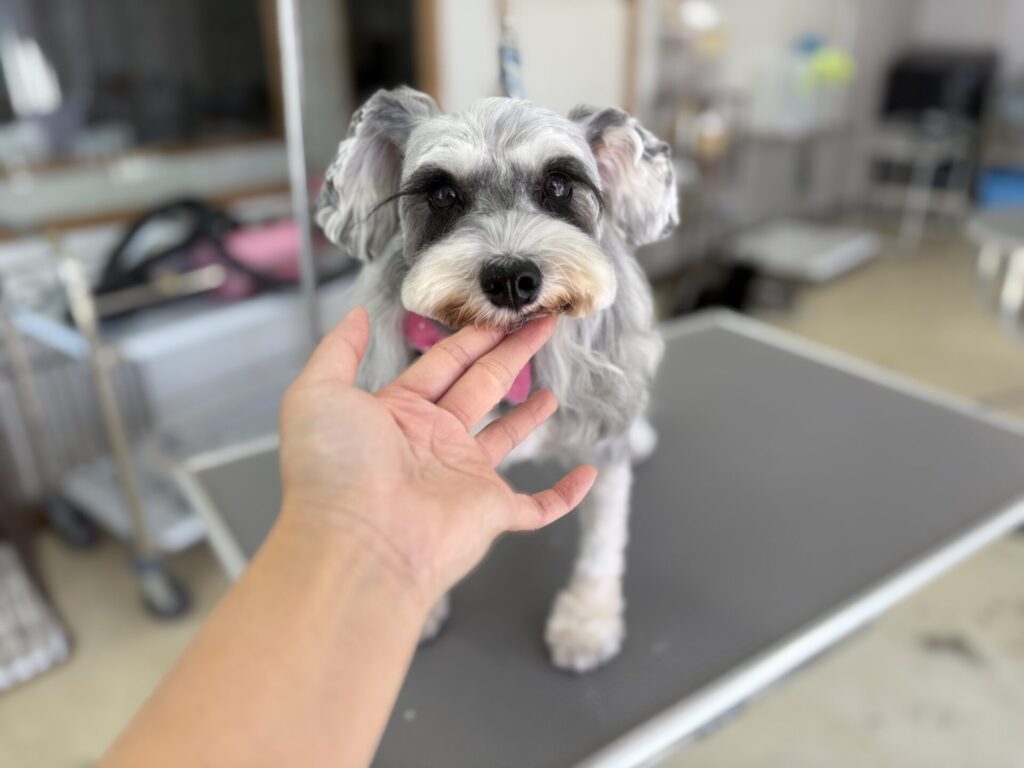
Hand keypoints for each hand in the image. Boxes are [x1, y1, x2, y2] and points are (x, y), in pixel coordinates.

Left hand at [278, 307, 596, 605]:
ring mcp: (464, 478)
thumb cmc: (335, 468)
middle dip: (511, 354)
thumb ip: (339, 350)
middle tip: (542, 325)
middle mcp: (432, 442)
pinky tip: (586, 476)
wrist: (356, 543)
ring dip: (528, 416)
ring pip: (505, 438)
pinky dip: (564, 494)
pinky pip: (537, 505)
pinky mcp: (491, 512)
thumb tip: (359, 315)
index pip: (443, 363)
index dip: (473, 337)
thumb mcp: (318, 392)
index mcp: (397, 413)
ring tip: (552, 392)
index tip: (501, 315)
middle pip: (481, 386)